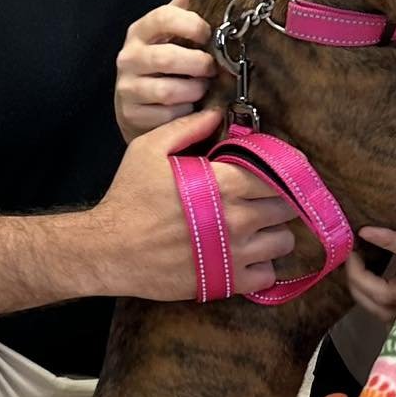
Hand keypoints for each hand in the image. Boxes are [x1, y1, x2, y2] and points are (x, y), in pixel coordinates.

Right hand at [93, 110, 297, 300]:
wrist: (109, 249)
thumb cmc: (129, 197)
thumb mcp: (150, 149)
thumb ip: (188, 128)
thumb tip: (217, 114)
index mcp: (225, 184)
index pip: (278, 174)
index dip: (279, 170)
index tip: (271, 170)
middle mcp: (238, 219)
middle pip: (286, 207)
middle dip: (279, 199)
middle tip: (261, 198)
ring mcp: (235, 254)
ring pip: (284, 242)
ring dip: (275, 232)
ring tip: (258, 227)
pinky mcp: (227, 282)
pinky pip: (268, 276)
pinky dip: (264, 266)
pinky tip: (248, 256)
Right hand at [115, 0, 216, 140]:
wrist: (141, 105)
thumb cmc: (166, 59)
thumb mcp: (177, 25)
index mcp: (141, 29)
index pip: (164, 16)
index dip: (192, 25)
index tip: (209, 35)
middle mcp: (128, 56)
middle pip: (168, 57)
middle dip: (198, 65)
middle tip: (213, 70)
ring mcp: (126, 87)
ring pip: (168, 90)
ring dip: (194, 91)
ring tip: (202, 90)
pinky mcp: (130, 114)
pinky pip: (165, 116)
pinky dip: (183, 115)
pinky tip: (188, 110)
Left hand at [345, 224, 395, 324]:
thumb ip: (395, 241)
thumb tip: (364, 231)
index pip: (377, 290)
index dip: (358, 270)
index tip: (353, 248)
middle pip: (370, 303)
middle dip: (355, 278)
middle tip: (354, 254)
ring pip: (374, 309)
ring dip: (362, 288)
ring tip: (362, 264)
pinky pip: (382, 312)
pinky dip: (373, 296)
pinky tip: (374, 279)